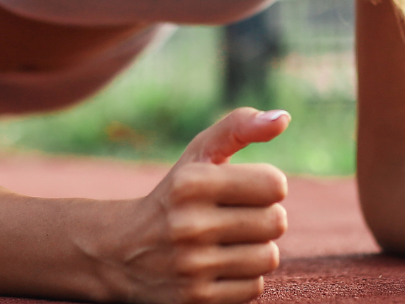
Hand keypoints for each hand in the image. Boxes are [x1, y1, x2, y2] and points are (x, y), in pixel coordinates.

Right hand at [116, 107, 290, 303]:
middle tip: (236, 218)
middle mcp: (189, 225)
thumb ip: (239, 126)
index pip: (275, 184)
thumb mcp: (198, 154)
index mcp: (191, 183)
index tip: (245, 189)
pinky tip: (219, 267)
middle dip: (264, 218)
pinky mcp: (197, 300)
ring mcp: (192, 267)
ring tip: (228, 243)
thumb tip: (283, 118)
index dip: (266, 186)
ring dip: (257, 249)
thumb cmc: (176, 195)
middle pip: (276, 222)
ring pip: (269, 257)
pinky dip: (244, 277)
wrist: (120, 253)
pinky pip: (254, 287)